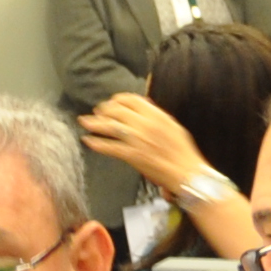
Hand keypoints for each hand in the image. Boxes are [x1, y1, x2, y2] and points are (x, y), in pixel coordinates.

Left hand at [78, 92, 204, 194]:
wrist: (186, 171)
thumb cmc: (183, 150)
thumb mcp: (173, 126)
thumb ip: (157, 116)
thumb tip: (144, 107)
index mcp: (156, 115)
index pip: (131, 100)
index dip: (118, 99)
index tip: (113, 102)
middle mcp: (144, 125)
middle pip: (116, 111)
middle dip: (104, 110)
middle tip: (97, 112)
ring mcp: (136, 140)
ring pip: (109, 126)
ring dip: (94, 123)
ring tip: (84, 121)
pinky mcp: (131, 155)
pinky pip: (109, 147)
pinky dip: (96, 143)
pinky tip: (88, 140)